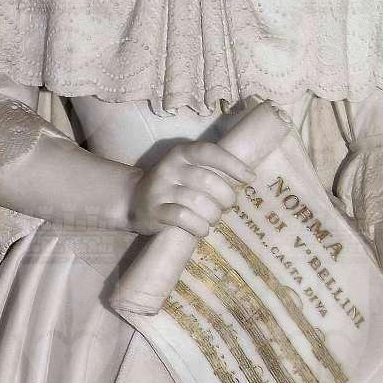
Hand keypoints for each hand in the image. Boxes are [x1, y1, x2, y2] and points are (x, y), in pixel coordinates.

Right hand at [129, 139, 253, 237]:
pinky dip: (199, 227)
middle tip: (228, 206)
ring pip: (198, 202)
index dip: (233, 165)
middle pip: (208, 181)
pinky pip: (184, 218)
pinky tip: (202, 229)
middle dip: (226, 197)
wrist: (132, 200)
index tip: (250, 178)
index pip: (210, 153)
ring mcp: (160, 189)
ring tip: (213, 219)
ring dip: (213, 215)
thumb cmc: (171, 185)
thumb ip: (210, 169)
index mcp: (181, 153)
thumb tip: (246, 179)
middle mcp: (170, 168)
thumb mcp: (186, 169)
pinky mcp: (154, 211)